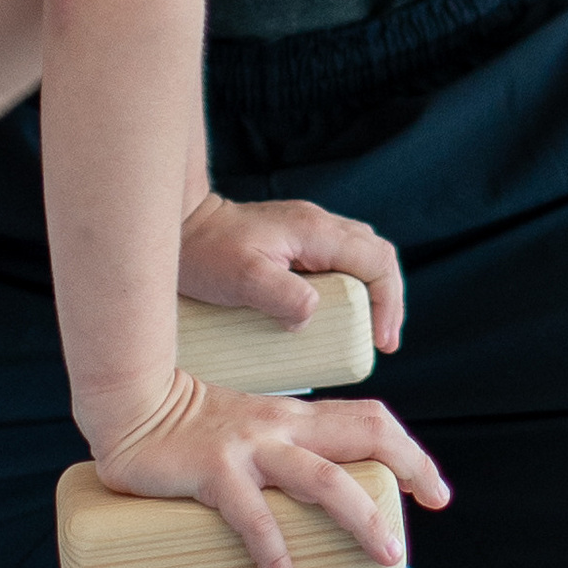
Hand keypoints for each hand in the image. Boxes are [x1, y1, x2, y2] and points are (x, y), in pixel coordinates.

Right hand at [89, 371, 449, 567]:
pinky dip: (274, 553)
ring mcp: (250, 448)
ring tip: (385, 554)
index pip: (369, 420)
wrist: (129, 404)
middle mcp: (282, 427)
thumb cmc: (186, 427)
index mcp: (294, 419)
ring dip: (362, 519)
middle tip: (435, 502)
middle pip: (365, 433)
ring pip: (325, 479)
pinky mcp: (214, 471)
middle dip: (411, 465)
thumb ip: (278, 457)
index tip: (433, 489)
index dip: (409, 449)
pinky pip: (253, 517)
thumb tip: (308, 511)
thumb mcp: (248, 432)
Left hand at [178, 190, 405, 354]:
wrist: (179, 227)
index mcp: (315, 231)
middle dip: (388, 299)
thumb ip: (284, 295)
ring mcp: (308, 231)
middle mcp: (318, 225)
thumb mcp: (243, 278)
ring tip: (369, 332)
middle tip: (382, 342)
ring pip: (361, 255)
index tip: (382, 342)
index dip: (388, 302)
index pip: (376, 261)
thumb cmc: (205, 252)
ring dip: (373, 292)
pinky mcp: (296, 243)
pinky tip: (341, 314)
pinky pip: (339, 261)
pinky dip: (352, 287)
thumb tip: (313, 315)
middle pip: (377, 255)